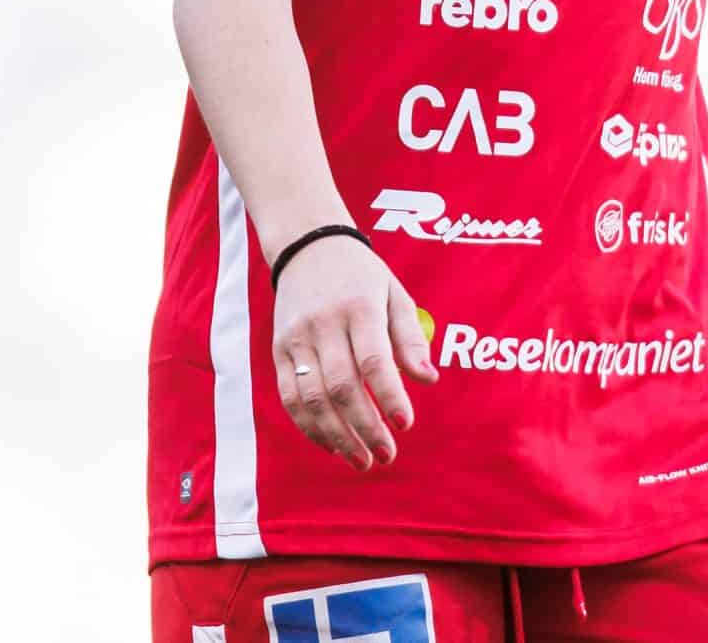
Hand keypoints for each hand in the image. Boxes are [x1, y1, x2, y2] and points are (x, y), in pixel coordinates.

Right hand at [269, 236, 439, 471]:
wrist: (308, 247)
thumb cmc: (362, 276)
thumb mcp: (395, 294)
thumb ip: (410, 338)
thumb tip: (428, 379)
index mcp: (359, 307)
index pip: (373, 360)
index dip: (389, 396)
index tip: (406, 424)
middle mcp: (323, 324)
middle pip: (342, 385)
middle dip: (365, 427)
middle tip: (387, 455)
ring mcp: (296, 339)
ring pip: (312, 398)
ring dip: (337, 436)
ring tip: (362, 461)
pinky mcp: (279, 351)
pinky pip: (290, 396)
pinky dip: (309, 426)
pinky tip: (332, 445)